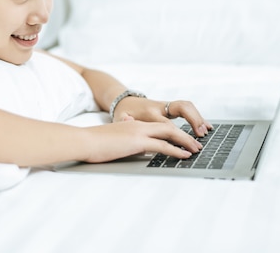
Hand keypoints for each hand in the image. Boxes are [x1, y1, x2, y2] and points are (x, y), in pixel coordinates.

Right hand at [82, 119, 203, 162]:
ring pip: (170, 134)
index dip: (172, 132)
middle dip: (184, 135)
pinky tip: (184, 155)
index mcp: (132, 123)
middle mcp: (138, 125)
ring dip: (185, 142)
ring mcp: (139, 132)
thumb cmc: (93, 141)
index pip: (157, 126)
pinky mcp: (137, 142)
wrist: (84, 140)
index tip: (181, 139)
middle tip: (196, 143)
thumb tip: (127, 140)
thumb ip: (122, 135)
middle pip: (168, 127)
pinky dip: (176, 150)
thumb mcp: (112, 136)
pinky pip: (163, 145)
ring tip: (196, 149)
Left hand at [113, 97, 212, 136]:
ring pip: (186, 106)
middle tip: (200, 137)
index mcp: (149, 112)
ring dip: (198, 117)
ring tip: (205, 132)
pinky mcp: (170, 107)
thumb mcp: (120, 119)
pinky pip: (187, 108)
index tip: (186, 146)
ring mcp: (166, 105)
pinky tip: (207, 126)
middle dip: (194, 122)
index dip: (178, 134)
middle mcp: (160, 107)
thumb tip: (127, 120)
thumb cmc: (123, 113)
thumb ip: (124, 121)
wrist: (124, 102)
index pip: (167, 124)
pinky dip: (198, 116)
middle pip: (182, 109)